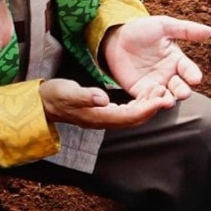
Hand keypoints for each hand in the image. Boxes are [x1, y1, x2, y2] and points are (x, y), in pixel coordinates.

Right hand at [40, 78, 174, 128]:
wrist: (42, 103)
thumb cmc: (54, 96)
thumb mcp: (68, 92)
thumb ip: (86, 96)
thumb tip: (103, 99)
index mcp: (99, 117)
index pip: (130, 116)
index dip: (148, 108)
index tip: (163, 99)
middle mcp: (105, 121)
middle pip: (136, 118)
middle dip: (153, 107)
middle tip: (168, 92)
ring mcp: (105, 118)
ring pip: (134, 115)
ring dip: (149, 104)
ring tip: (161, 89)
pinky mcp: (105, 113)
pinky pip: (128, 111)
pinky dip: (140, 103)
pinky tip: (147, 92)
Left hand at [102, 16, 210, 100]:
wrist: (115, 37)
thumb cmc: (142, 29)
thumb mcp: (164, 26)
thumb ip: (186, 30)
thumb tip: (209, 31)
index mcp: (178, 60)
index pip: (189, 70)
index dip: (192, 75)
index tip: (196, 79)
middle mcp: (169, 75)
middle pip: (179, 87)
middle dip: (182, 91)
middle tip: (184, 94)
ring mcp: (155, 84)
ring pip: (165, 96)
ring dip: (167, 99)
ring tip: (168, 102)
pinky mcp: (139, 91)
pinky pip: (146, 99)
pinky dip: (149, 102)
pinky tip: (149, 103)